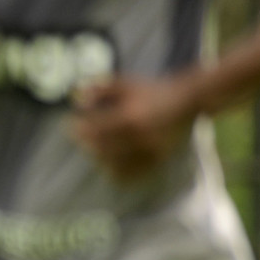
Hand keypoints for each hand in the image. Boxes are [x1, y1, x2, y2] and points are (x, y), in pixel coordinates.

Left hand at [70, 74, 196, 180]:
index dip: (78, 128)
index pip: (95, 128)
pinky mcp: (158, 158)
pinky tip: (109, 171)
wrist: (190, 99)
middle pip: (102, 148)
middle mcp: (139, 135)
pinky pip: (134, 173)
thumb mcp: (128, 84)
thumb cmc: (154, 90)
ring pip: (116, 164)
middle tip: (79, 140)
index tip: (69, 125)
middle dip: (86, 144)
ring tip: (93, 153)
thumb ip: (101, 89)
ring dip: (99, 160)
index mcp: (130, 116)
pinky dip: (119, 175)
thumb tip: (76, 98)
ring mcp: (150, 149)